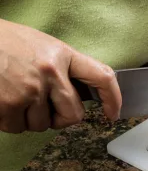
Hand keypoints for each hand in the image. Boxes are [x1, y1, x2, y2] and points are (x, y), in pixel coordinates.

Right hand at [0, 19, 121, 132]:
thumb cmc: (4, 42)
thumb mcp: (41, 45)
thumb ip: (63, 67)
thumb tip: (79, 93)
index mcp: (62, 54)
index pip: (103, 77)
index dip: (113, 99)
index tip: (112, 113)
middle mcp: (50, 72)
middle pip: (73, 115)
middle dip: (61, 118)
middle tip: (47, 109)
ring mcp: (29, 90)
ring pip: (42, 125)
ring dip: (30, 119)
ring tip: (16, 96)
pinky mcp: (7, 104)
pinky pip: (16, 128)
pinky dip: (9, 121)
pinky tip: (2, 101)